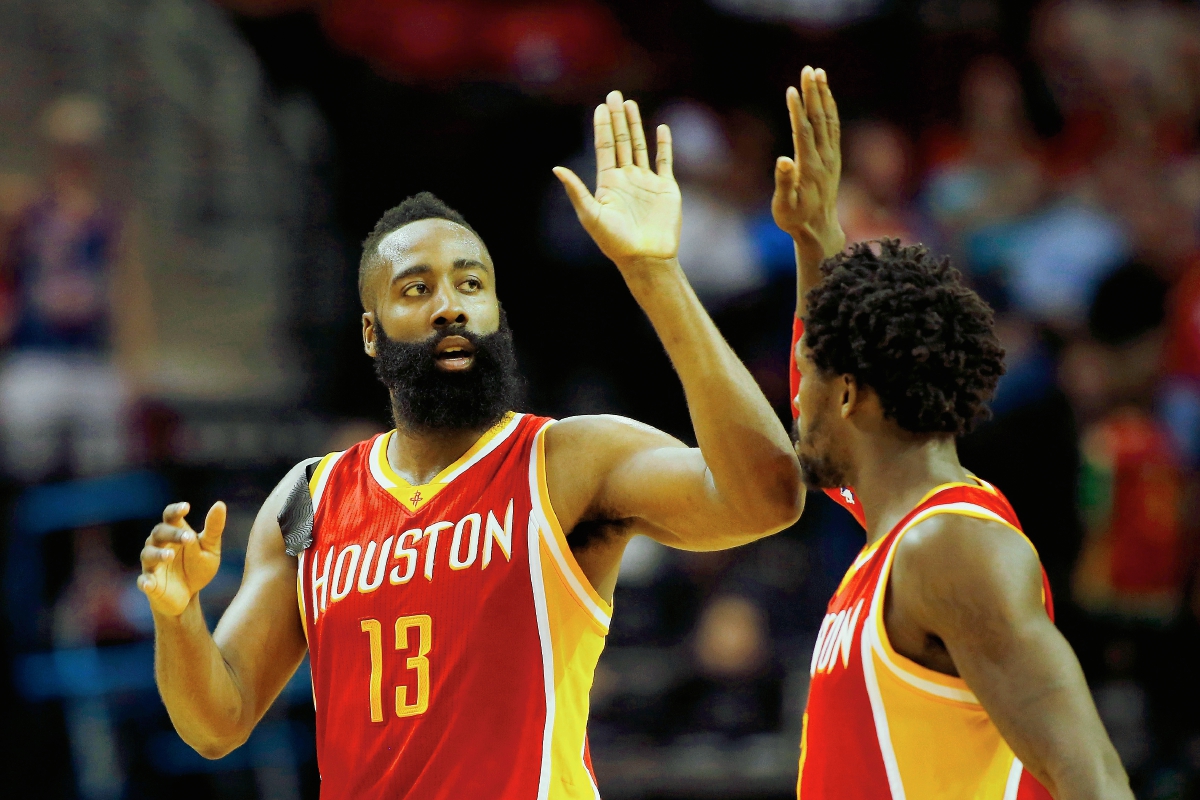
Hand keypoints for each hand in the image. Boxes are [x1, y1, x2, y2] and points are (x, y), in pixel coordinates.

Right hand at [138, 501, 225, 616]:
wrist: (189, 595)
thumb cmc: (198, 566)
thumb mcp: (210, 548)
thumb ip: (214, 528)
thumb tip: (220, 504)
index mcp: (174, 532)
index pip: (170, 516)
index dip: (175, 511)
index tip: (186, 508)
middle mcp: (159, 545)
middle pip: (159, 533)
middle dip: (173, 534)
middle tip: (188, 538)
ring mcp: (152, 564)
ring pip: (148, 554)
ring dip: (158, 554)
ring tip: (170, 556)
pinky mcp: (150, 584)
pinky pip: (143, 581)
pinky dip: (145, 582)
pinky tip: (148, 584)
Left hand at [554, 91, 680, 272]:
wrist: (645, 258)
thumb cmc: (615, 242)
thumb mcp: (591, 215)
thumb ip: (576, 190)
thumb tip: (556, 168)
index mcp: (608, 183)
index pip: (604, 148)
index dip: (602, 127)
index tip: (600, 107)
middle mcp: (626, 179)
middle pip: (621, 141)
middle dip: (617, 118)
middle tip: (614, 95)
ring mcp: (646, 182)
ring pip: (639, 147)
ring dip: (636, 126)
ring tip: (630, 104)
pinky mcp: (666, 189)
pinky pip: (665, 161)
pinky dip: (664, 145)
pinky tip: (661, 129)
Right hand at [773, 66, 845, 263]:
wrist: (820, 230)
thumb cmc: (796, 220)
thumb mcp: (784, 207)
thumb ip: (784, 183)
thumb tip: (782, 160)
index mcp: (809, 168)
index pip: (803, 133)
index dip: (797, 111)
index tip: (792, 90)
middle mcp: (824, 158)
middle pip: (818, 119)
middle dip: (813, 93)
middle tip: (808, 70)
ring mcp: (831, 157)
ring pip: (828, 120)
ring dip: (823, 95)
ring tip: (818, 73)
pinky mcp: (834, 157)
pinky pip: (833, 127)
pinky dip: (830, 108)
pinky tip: (825, 95)